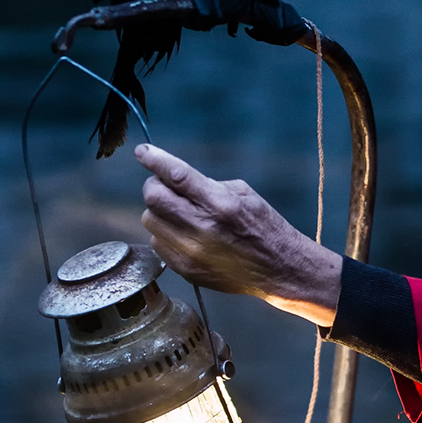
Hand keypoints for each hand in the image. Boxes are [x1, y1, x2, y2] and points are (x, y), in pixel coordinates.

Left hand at [136, 143, 340, 322]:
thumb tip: (172, 178)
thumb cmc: (263, 226)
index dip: (155, 160)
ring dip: (160, 212)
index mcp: (221, 203)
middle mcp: (203, 228)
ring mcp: (192, 252)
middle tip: (165, 186)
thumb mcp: (243, 194)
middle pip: (154, 198)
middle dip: (155, 186)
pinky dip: (165, 235)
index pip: (176, 175)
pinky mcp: (186, 270)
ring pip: (151, 221)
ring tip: (179, 214)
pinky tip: (184, 235)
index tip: (143, 152)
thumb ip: (206, 184)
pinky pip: (158, 244)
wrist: (279, 269)